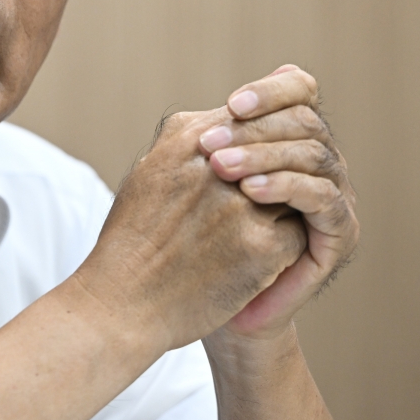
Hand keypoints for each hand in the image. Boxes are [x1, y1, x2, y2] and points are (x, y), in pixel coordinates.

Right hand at [74, 97, 309, 353]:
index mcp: (185, 141)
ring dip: (283, 210)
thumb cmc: (133, 241)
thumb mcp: (150, 173)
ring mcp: (241, 205)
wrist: (121, 304)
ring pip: (293, 191)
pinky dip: (283, 248)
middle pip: (278, 151)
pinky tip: (255, 262)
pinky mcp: (262, 246)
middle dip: (279, 174)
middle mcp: (215, 165)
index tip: (256, 170)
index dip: (262, 141)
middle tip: (266, 203)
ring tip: (258, 232)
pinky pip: (298, 234)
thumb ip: (188, 140)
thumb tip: (230, 115)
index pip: (250, 118)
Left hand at [198, 65, 358, 341]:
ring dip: (265, 155)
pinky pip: (323, 197)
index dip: (269, 91)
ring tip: (220, 167)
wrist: (208, 304)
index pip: (298, 90)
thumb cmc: (189, 236)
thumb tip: (183, 117)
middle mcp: (316, 160)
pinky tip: (250, 192)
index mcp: (286, 138)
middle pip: (305, 120)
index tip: (230, 104)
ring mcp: (333, 194)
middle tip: (209, 143)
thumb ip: (200, 147)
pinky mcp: (339, 232)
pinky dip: (287, 187)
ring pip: (315, 154)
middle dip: (256, 127)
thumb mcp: (192, 181)